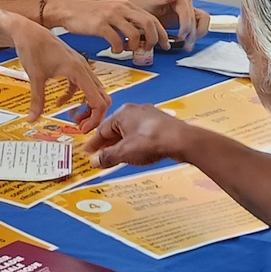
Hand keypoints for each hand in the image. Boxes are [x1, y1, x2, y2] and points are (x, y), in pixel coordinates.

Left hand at [5, 17, 111, 127]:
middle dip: (94, 114)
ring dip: (88, 106)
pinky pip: (82, 86)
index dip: (95, 118)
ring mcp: (79, 67)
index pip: (98, 100)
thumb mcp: (35, 76)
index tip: (83, 129)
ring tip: (73, 118)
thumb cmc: (33, 46)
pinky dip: (76, 97)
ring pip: (94, 91)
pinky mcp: (73, 67)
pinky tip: (60, 102)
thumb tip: (33, 119)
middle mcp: (83, 68)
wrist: (27, 30)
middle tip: (80, 127)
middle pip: (102, 96)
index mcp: (78, 71)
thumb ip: (37, 100)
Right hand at [49, 0, 166, 53]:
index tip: (165, 45)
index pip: (152, 18)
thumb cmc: (90, 14)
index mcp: (127, 5)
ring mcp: (111, 16)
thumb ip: (127, 21)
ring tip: (128, 50)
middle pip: (148, 24)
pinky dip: (119, 49)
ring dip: (135, 46)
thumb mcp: (112, 12)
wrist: (68, 10)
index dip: (161, 33)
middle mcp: (121, 8)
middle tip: (148, 49)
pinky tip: (115, 50)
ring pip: (134, 34)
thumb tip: (142, 36)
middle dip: (153, 40)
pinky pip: (116, 40)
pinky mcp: (100, 25)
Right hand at [82, 103, 199, 168]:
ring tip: (118, 156)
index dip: (94, 144)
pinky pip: (142, 134)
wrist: (181, 140)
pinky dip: (135, 143)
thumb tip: (95, 160)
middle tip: (101, 156)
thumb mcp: (124, 152)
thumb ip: (107, 157)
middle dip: (108, 144)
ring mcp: (149, 116)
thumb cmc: (152, 141)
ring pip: (129, 131)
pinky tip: (136, 152)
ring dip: (122, 144)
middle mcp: (135, 111)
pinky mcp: (160, 124)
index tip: (88, 152)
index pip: (102, 130)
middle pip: (115, 130)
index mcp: (122, 113)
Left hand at [127, 0, 204, 51]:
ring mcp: (188, 9)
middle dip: (190, 34)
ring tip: (187, 46)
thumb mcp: (151, 0)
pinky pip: (199, 25)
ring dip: (196, 35)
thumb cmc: (144, 3)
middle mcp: (186, 2)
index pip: (187, 12)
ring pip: (201, 22)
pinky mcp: (189, 17)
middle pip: (195, 19)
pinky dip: (196, 34)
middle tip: (183, 45)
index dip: (186, 26)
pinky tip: (187, 42)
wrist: (141, 5)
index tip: (180, 37)